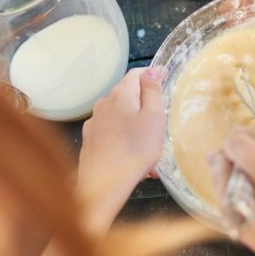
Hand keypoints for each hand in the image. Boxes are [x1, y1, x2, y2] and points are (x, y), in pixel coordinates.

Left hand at [77, 66, 165, 232]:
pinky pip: (111, 133)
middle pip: (127, 95)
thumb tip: (152, 71)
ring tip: (148, 147)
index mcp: (121, 94)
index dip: (152, 74)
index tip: (165, 79)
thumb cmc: (135, 149)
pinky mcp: (89, 140)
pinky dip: (123, 138)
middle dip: (143, 104)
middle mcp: (104, 103)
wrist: (104, 184)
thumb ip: (153, 90)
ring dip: (134, 125)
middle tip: (160, 121)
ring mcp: (94, 122)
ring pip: (119, 116)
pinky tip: (133, 157)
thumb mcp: (154, 117)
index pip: (137, 73)